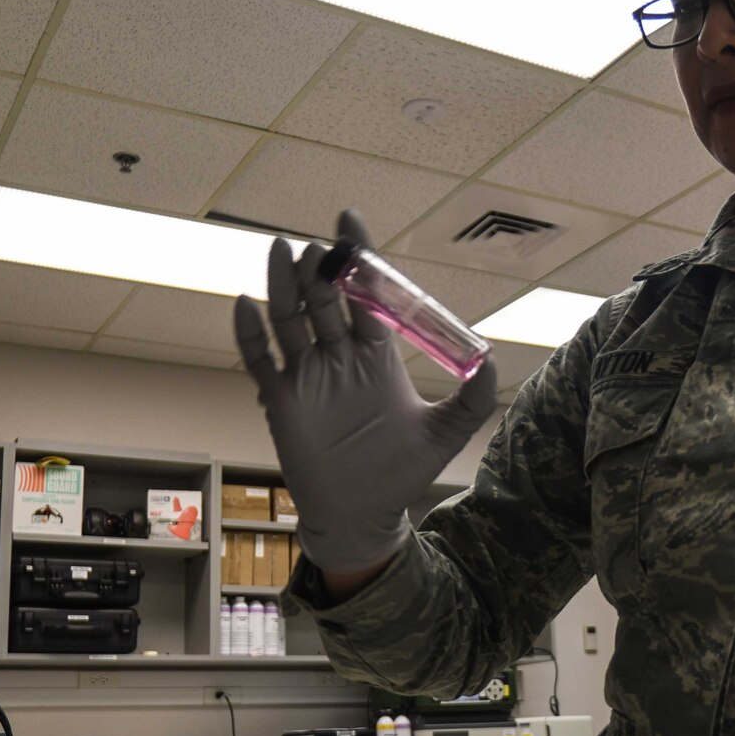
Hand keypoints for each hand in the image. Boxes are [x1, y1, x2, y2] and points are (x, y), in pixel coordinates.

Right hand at [234, 212, 497, 575]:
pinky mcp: (282, 400)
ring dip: (284, 286)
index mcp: (376, 355)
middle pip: (326, 301)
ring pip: (291, 320)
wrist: (364, 515)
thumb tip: (489, 357)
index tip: (350, 220)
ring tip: (281, 251)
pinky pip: (260, 361)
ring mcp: (308, 375)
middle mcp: (339, 357)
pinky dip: (249, 334)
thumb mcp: (446, 433)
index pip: (366, 296)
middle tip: (320, 246)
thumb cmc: (401, 472)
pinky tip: (244, 306)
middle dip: (323, 271)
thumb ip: (471, 397)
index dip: (360, 260)